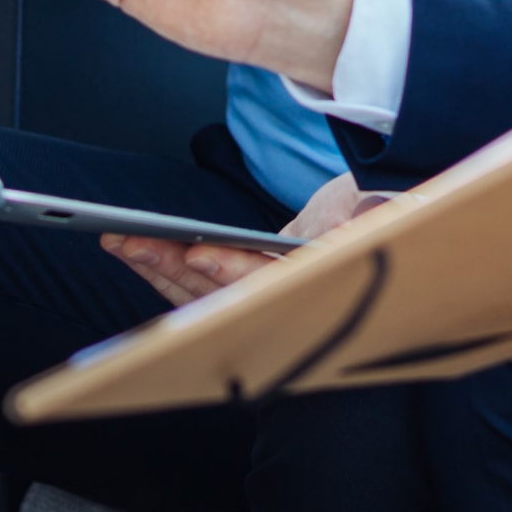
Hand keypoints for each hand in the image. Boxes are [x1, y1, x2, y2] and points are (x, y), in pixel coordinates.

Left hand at [100, 172, 389, 308]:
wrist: (388, 227)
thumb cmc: (391, 214)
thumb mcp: (393, 207)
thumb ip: (376, 215)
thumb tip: (362, 222)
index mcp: (322, 284)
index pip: (271, 283)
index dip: (234, 270)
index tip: (201, 251)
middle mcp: (288, 304)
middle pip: (221, 295)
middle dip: (173, 268)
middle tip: (130, 242)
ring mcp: (263, 304)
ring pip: (200, 297)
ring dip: (157, 270)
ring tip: (118, 240)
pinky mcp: (245, 293)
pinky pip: (196, 291)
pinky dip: (165, 272)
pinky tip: (136, 250)